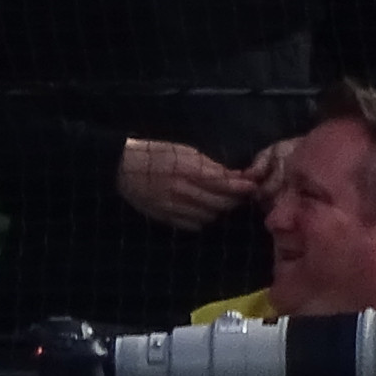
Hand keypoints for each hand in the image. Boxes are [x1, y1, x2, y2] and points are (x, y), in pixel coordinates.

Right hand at [113, 138, 256, 228]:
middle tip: (241, 194)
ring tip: (221, 201)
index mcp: (186, 170)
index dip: (240, 186)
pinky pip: (193, 225)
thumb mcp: (184, 151)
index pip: (222, 183)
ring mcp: (172, 207)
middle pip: (219, 202)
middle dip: (234, 199)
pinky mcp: (165, 217)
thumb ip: (209, 166)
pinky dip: (203, 219)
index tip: (252, 185)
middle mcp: (181, 191)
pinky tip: (203, 210)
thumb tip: (233, 177)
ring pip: (209, 216)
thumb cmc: (156, 154)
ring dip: (219, 210)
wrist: (123, 168)